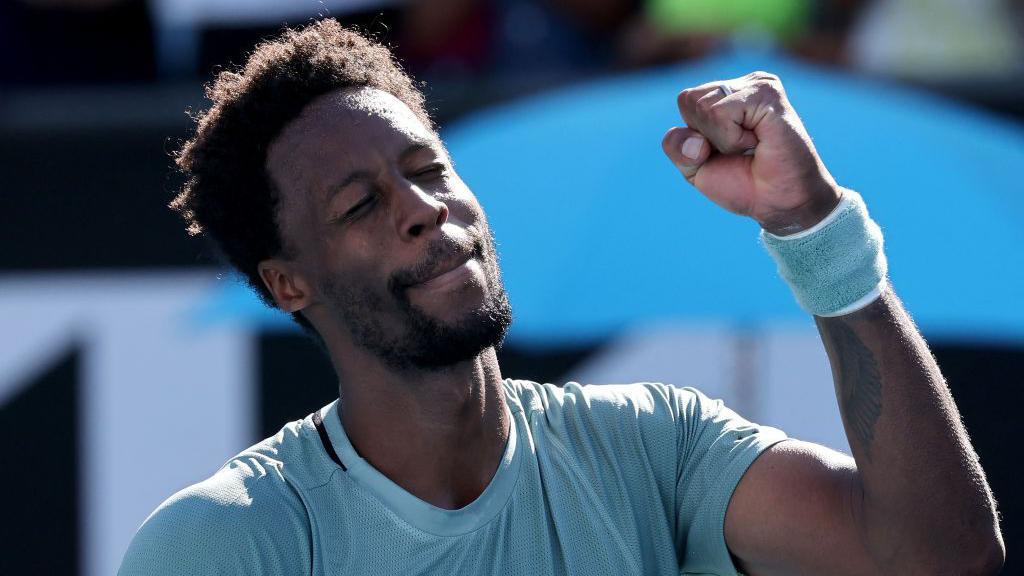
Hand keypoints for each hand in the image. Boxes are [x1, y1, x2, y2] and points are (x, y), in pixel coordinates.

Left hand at [662, 71, 841, 234]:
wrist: (781, 203)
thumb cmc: (744, 184)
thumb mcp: (696, 169)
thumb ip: (677, 147)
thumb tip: (692, 137)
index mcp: (725, 94)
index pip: (685, 102)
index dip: (694, 137)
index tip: (726, 151)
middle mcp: (742, 84)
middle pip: (688, 101)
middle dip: (706, 138)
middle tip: (740, 151)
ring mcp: (757, 84)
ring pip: (703, 107)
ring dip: (723, 141)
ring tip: (751, 147)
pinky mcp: (767, 92)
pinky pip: (720, 113)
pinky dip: (731, 140)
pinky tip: (758, 143)